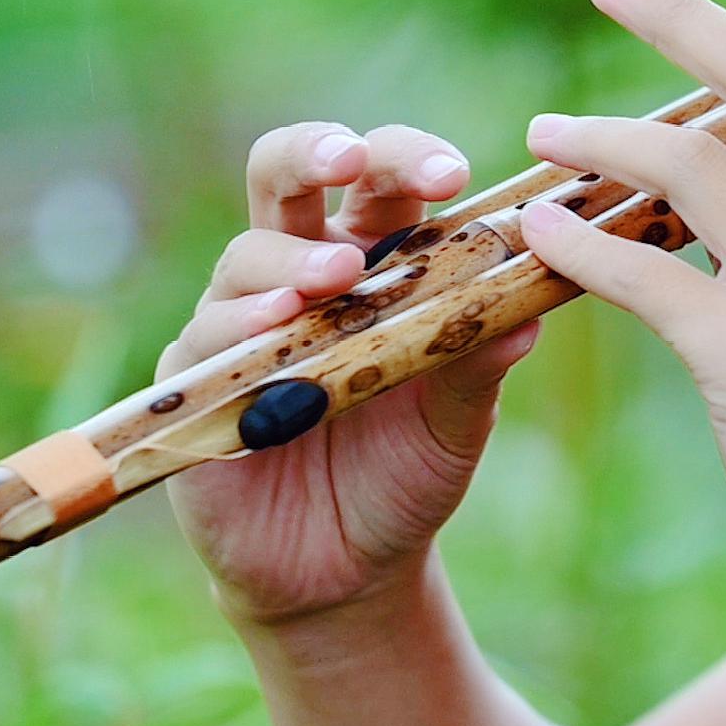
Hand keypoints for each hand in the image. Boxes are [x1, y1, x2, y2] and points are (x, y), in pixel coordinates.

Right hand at [161, 123, 538, 625]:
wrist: (347, 573)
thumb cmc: (406, 474)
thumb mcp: (457, 421)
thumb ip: (480, 362)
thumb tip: (530, 309)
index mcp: (372, 260)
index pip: (379, 180)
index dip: (407, 159)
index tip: (453, 175)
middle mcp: (298, 274)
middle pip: (286, 178)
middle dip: (314, 152)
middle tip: (349, 158)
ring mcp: (239, 324)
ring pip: (246, 256)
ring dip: (291, 260)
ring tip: (333, 276)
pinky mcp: (195, 382)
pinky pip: (207, 339)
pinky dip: (240, 326)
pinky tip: (273, 330)